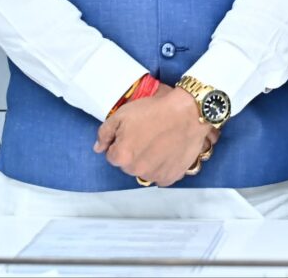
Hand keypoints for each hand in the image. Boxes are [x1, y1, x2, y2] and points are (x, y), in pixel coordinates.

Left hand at [93, 82, 220, 185]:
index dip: (121, 142)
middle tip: (147, 134)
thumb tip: (99, 148)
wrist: (189, 112)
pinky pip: (162, 176)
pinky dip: (163, 167)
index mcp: (121, 156)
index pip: (112, 155)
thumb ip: (105, 132)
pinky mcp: (171, 177)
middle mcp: (136, 171)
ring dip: (149, 161)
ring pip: (145, 171)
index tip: (133, 132)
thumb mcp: (123, 113)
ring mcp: (155, 176)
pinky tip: (169, 151)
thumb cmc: (155, 110)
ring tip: (161, 141)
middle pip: (129, 165)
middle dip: (134, 152)